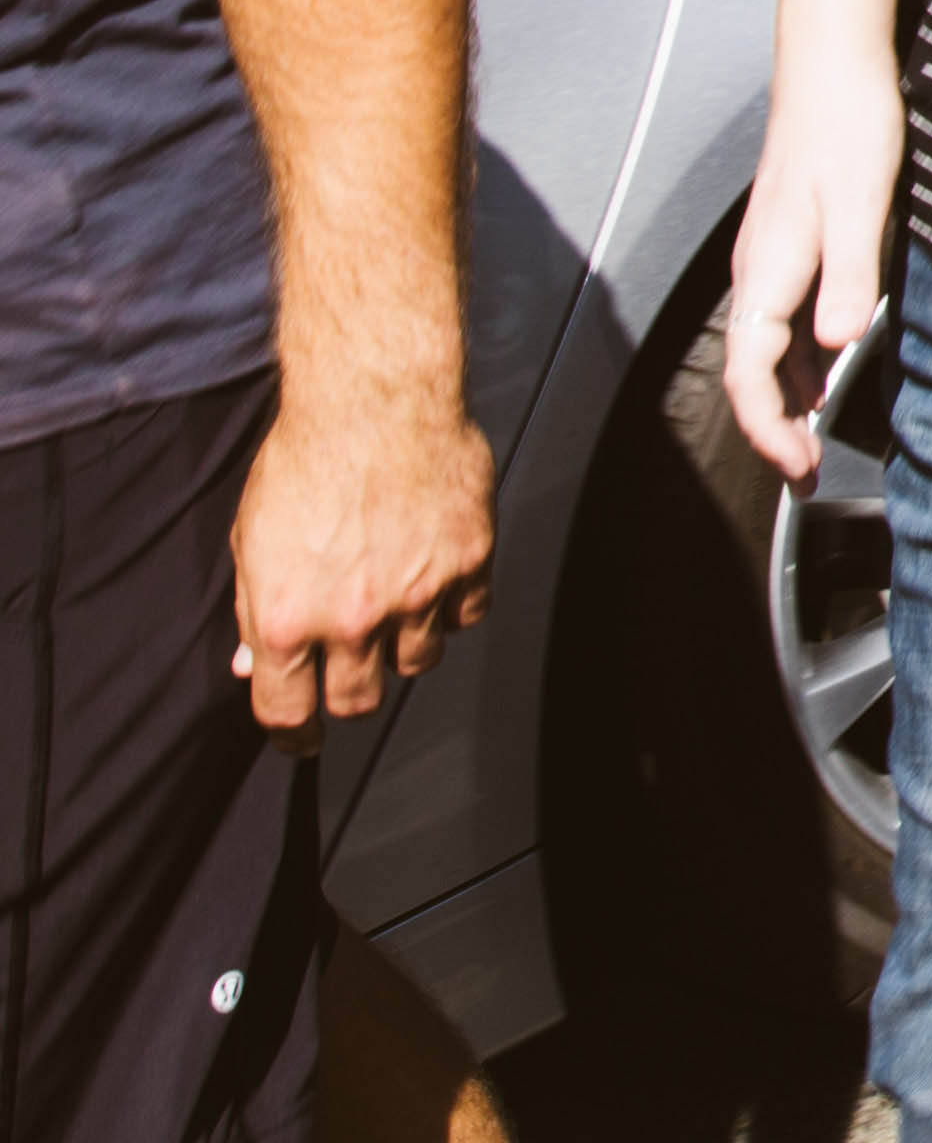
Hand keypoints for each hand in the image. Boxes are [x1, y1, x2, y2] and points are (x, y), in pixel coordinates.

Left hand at [228, 378, 494, 730]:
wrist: (376, 400)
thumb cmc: (307, 456)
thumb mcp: (252, 539)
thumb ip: (252, 608)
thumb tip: (251, 659)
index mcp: (286, 617)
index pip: (286, 711)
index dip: (291, 737)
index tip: (300, 742)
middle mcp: (353, 617)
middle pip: (357, 700)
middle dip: (348, 694)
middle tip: (348, 676)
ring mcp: (418, 594)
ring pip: (418, 661)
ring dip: (402, 647)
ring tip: (393, 610)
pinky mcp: (469, 561)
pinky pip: (467, 613)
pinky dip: (452, 606)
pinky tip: (434, 579)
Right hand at [719, 52, 904, 483]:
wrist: (833, 67)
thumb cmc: (846, 127)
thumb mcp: (860, 204)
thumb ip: (850, 276)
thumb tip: (836, 344)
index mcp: (767, 272)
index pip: (749, 376)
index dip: (768, 431)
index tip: (796, 470)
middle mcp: (759, 274)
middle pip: (751, 375)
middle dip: (775, 432)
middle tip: (807, 477)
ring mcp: (771, 261)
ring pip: (765, 351)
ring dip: (786, 402)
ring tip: (814, 444)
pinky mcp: (791, 246)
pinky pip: (782, 322)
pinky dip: (798, 361)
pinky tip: (825, 373)